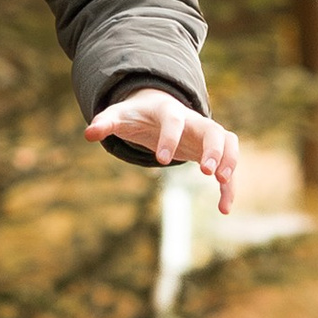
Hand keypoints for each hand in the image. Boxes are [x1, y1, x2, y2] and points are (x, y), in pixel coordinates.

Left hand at [88, 94, 239, 207]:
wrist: (157, 108)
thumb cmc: (137, 114)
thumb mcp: (119, 116)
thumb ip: (105, 123)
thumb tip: (88, 133)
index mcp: (169, 112)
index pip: (173, 120)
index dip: (170, 138)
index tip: (161, 160)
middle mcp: (193, 122)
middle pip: (213, 130)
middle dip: (214, 149)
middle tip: (207, 172)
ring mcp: (205, 136)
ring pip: (228, 143)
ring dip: (229, 162)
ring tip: (222, 183)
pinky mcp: (211, 152)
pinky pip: (227, 166)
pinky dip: (228, 186)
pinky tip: (224, 209)